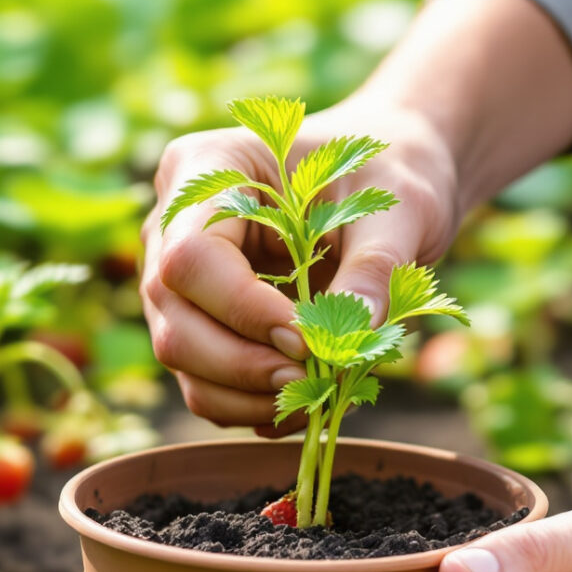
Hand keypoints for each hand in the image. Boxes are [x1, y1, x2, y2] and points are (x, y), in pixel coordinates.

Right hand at [140, 99, 462, 430]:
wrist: (384, 183)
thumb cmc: (386, 174)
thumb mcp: (398, 205)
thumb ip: (375, 265)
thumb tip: (352, 337)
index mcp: (208, 167)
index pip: (192, 256)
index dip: (242, 309)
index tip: (307, 339)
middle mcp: (173, 223)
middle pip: (174, 317)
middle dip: (242, 364)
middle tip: (315, 380)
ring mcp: (179, 279)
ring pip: (181, 358)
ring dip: (246, 395)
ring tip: (320, 394)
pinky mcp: (198, 322)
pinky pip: (204, 381)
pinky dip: (251, 405)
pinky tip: (308, 397)